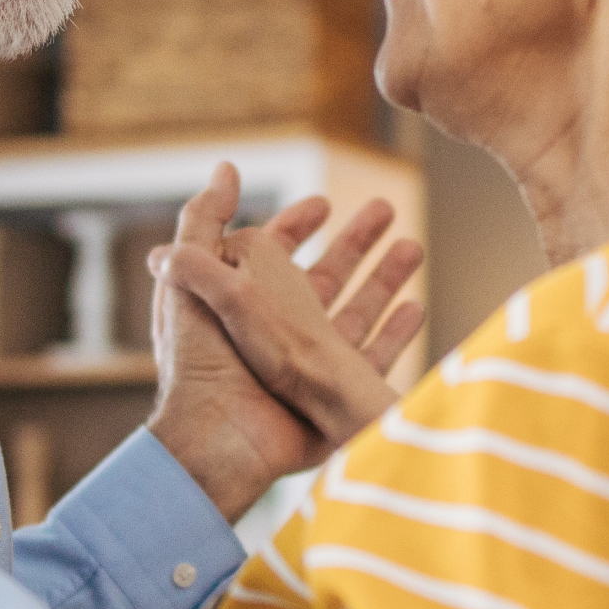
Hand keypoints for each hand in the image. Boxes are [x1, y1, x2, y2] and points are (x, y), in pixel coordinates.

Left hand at [143, 164, 425, 518]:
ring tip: (415, 245)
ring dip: (385, 276)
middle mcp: (278, 331)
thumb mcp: (192, 280)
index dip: (295, 224)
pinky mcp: (333, 394)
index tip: (323, 203)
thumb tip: (225, 169)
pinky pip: (374, 356)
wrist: (224, 439)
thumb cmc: (203, 361)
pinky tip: (416, 306)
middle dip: (355, 240)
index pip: (272, 253)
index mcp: (242, 302)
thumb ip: (203, 222)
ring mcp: (309, 364)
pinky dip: (396, 330)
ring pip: (356, 309)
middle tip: (387, 208)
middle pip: (325, 275)